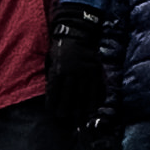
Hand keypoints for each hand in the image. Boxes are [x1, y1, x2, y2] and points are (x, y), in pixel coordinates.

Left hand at [46, 9, 106, 127]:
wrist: (77, 32)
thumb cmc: (60, 48)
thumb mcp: (51, 60)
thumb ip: (52, 76)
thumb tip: (53, 95)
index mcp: (59, 70)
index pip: (55, 92)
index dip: (54, 104)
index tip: (53, 111)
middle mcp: (73, 72)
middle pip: (70, 96)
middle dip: (67, 109)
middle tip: (65, 117)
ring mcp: (86, 71)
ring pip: (85, 95)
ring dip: (82, 108)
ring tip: (80, 116)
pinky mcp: (97, 69)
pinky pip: (98, 87)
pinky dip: (96, 98)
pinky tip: (94, 106)